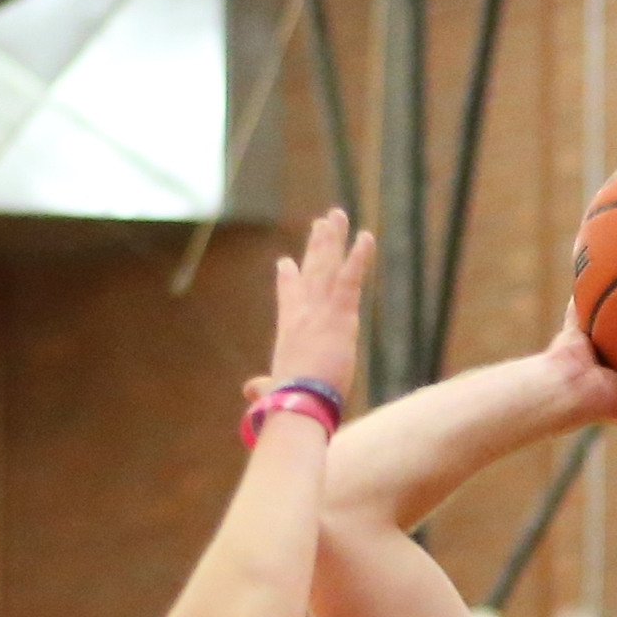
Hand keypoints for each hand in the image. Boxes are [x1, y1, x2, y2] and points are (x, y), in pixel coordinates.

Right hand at [268, 209, 375, 400]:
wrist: (298, 401)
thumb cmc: (285, 402)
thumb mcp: (272, 391)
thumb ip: (263, 387)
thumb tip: (250, 391)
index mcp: (288, 328)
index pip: (288, 296)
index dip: (289, 278)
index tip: (287, 262)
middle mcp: (302, 311)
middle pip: (311, 270)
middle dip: (317, 244)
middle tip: (322, 222)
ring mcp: (321, 309)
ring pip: (328, 265)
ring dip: (334, 238)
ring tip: (338, 215)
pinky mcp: (340, 314)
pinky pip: (351, 278)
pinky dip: (359, 257)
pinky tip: (367, 237)